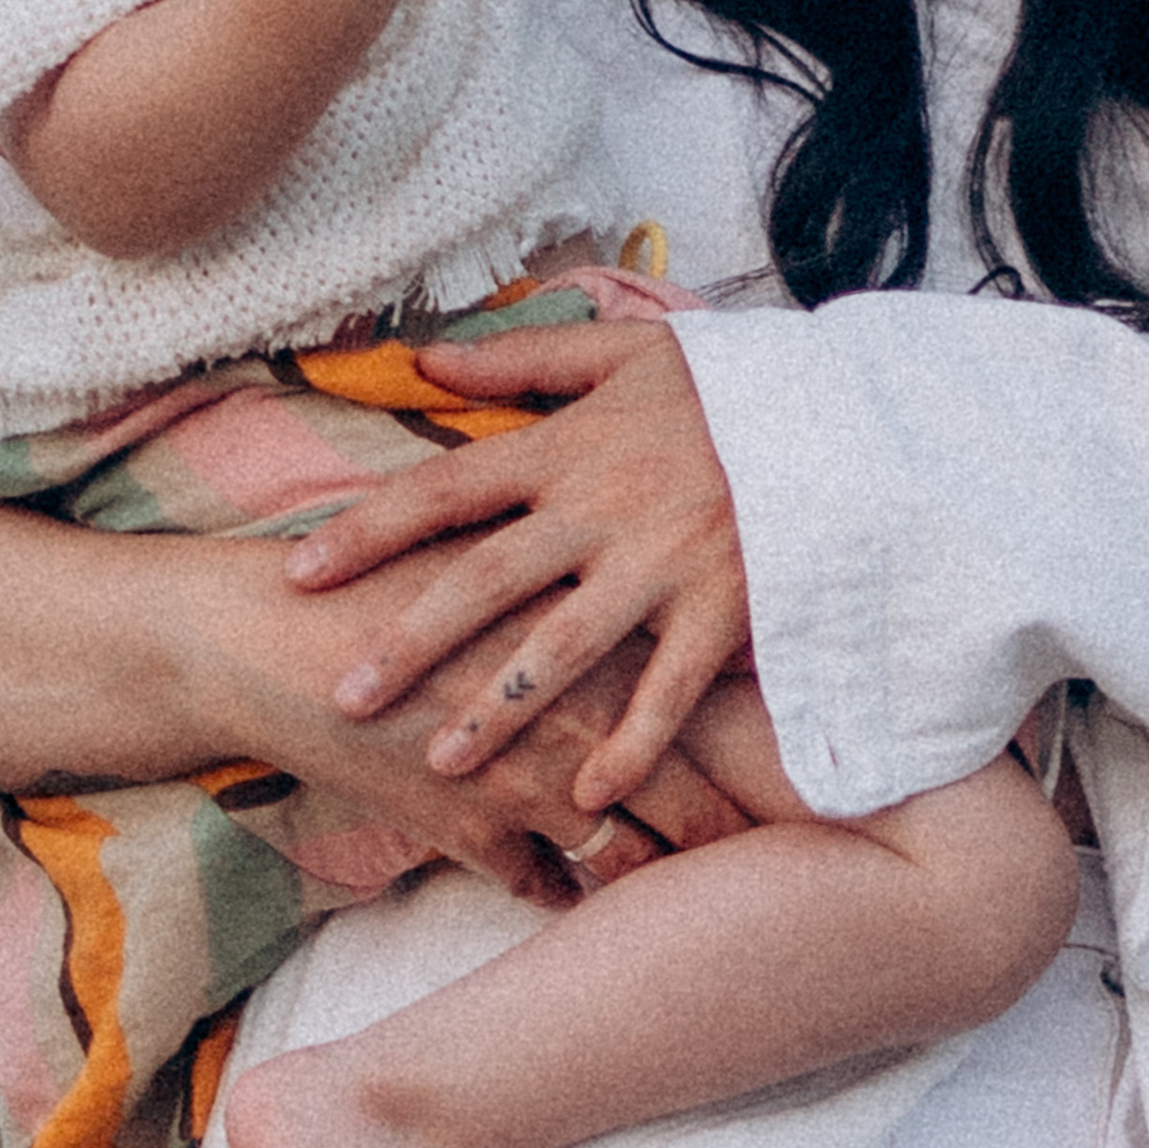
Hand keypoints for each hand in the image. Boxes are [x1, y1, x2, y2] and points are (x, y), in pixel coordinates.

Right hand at [165, 531, 737, 900]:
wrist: (268, 635)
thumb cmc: (377, 577)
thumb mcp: (490, 560)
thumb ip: (571, 588)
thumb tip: (641, 603)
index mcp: (597, 632)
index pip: (713, 710)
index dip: (761, 758)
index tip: (793, 785)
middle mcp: (581, 710)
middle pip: (694, 805)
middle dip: (731, 844)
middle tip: (767, 870)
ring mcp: (527, 779)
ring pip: (625, 864)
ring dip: (645, 882)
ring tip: (673, 897)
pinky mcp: (469, 829)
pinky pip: (538, 890)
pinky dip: (553, 896)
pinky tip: (559, 890)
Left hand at [282, 322, 752, 814]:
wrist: (849, 418)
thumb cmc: (728, 387)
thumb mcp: (624, 352)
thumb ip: (520, 359)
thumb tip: (422, 361)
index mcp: (570, 447)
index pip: (447, 489)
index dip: (370, 531)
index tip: (299, 574)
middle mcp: (606, 509)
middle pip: (487, 580)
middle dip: (412, 642)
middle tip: (345, 695)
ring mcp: (666, 564)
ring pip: (566, 648)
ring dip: (500, 711)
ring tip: (442, 765)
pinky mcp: (727, 609)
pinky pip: (670, 690)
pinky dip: (631, 743)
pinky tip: (584, 795)